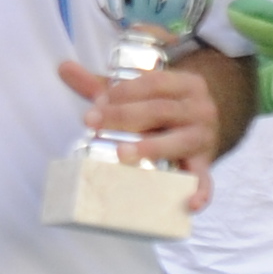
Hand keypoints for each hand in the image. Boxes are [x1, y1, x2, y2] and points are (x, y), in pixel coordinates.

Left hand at [57, 49, 235, 177]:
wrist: (208, 125)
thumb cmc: (165, 108)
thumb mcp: (144, 92)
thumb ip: (105, 84)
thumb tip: (64, 68)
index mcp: (185, 84)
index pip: (154, 82)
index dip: (124, 91)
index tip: (97, 102)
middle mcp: (200, 109)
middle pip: (161, 110)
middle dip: (124, 116)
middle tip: (92, 122)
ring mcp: (203, 139)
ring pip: (179, 141)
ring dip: (150, 147)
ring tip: (121, 153)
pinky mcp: (204, 165)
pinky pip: (205, 180)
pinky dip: (199, 192)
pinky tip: (189, 205)